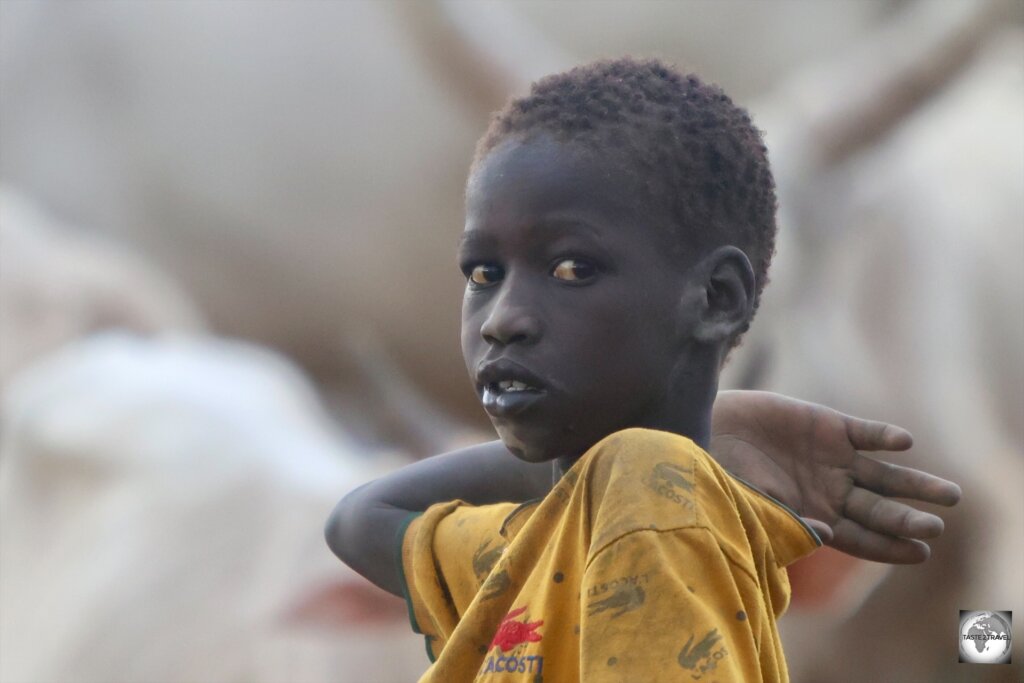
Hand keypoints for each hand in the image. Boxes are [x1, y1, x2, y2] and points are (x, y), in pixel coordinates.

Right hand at [710, 391, 960, 563]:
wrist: (706, 427)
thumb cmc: (722, 474)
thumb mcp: (751, 502)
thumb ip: (787, 518)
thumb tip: (826, 535)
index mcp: (815, 516)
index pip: (862, 538)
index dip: (890, 547)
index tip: (920, 553)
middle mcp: (831, 491)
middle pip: (881, 509)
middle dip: (909, 519)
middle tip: (937, 524)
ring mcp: (833, 458)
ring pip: (885, 475)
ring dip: (915, 483)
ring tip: (949, 494)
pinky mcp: (829, 425)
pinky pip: (866, 433)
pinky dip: (884, 437)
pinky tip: (903, 443)